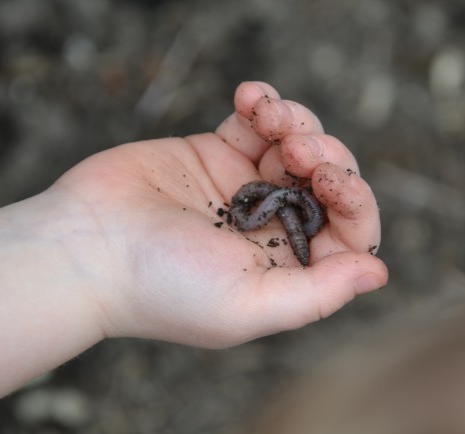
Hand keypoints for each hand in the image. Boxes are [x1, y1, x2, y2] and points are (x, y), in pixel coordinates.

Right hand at [53, 81, 387, 346]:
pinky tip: (250, 96)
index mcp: (288, 267)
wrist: (86, 246)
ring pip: (300, 143)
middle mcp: (272, 228)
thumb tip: (378, 271)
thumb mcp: (248, 306)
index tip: (328, 180)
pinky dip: (264, 102)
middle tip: (294, 151)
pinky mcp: (215, 153)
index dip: (356, 201)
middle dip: (326, 155)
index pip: (351, 232)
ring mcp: (245, 188)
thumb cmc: (164, 286)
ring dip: (297, 122)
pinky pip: (258, 121)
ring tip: (269, 118)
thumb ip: (319, 293)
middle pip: (332, 181)